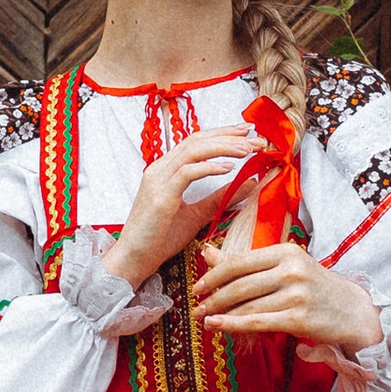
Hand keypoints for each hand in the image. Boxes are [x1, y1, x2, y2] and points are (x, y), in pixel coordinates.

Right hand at [104, 122, 278, 294]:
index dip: (224, 133)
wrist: (134, 259)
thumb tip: (250, 183)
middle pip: (197, 140)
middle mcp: (160, 169)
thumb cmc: (160, 238)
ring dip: (223, 147)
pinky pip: (186, 173)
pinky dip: (209, 167)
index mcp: (167, 170)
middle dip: (229, 135)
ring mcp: (158, 181)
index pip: (197, 142)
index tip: (249, 132)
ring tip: (247, 149)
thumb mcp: (197, 215)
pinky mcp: (160, 197)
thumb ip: (220, 198)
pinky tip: (229, 168)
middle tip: (256, 137)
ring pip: (193, 151)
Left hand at [193, 232, 383, 356]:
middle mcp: (292, 269)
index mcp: (286, 251)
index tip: (199, 286)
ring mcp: (297, 294)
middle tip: (196, 306)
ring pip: (247, 304)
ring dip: (220, 313)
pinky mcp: (299, 318)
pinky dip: (233, 324)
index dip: (214, 274)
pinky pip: (258, 322)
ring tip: (203, 319)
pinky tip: (217, 325)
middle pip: (240, 284)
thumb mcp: (284, 268)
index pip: (240, 261)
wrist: (353, 312)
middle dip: (213, 296)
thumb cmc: (314, 288)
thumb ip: (246, 262)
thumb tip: (207, 252)